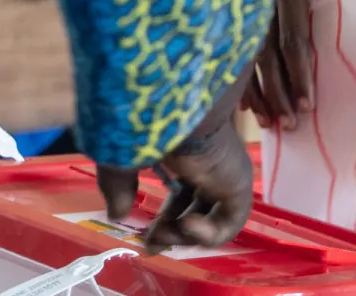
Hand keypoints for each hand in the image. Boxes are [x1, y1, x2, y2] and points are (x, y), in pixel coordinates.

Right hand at [92, 113, 254, 251]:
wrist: (168, 110)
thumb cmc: (142, 125)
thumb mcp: (121, 159)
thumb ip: (119, 186)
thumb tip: (116, 214)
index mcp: (187, 154)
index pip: (183, 192)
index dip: (166, 217)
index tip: (144, 237)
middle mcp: (211, 164)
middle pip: (197, 207)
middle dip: (172, 231)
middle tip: (150, 245)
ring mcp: (227, 175)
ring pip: (213, 219)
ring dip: (185, 236)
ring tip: (162, 234)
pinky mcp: (239, 184)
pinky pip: (230, 222)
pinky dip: (208, 234)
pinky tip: (186, 224)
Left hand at [242, 0, 355, 128]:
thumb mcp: (306, 21)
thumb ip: (291, 46)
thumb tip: (285, 95)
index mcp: (251, 10)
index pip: (242, 55)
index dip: (247, 88)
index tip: (255, 117)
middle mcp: (254, 0)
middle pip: (253, 57)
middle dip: (265, 95)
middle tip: (278, 125)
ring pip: (272, 52)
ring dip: (284, 89)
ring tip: (295, 117)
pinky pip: (294, 39)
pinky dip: (301, 71)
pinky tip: (307, 94)